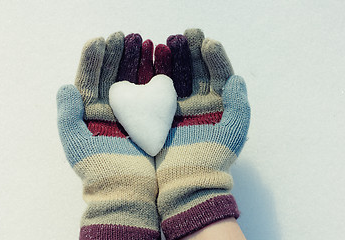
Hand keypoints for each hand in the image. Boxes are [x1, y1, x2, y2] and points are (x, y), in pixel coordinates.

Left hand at [57, 33, 161, 238]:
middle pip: (113, 76)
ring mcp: (132, 114)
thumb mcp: (77, 144)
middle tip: (126, 36)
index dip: (95, 59)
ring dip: (138, 61)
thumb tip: (64, 87)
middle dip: (118, 55)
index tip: (102, 40)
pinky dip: (155, 77)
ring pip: (134, 81)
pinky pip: (152, 93)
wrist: (128, 191)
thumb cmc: (100, 170)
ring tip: (144, 42)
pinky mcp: (151, 119)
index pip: (91, 80)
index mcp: (90, 114)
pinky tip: (159, 62)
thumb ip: (68, 115)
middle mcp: (110, 111)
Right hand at [155, 29, 249, 239]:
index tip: (206, 42)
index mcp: (219, 106)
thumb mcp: (232, 133)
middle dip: (193, 51)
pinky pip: (159, 89)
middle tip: (187, 34)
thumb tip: (237, 79)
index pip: (219, 75)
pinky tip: (151, 61)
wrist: (184, 182)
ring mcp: (180, 107)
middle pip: (198, 71)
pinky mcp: (161, 114)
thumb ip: (238, 106)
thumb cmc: (211, 159)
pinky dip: (156, 74)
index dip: (214, 57)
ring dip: (174, 59)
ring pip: (178, 76)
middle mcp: (201, 103)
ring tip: (167, 42)